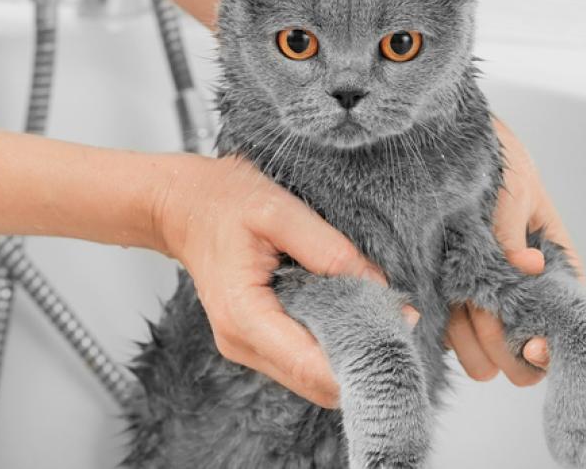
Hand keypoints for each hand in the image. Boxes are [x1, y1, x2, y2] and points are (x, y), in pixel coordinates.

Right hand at [152, 154, 409, 408]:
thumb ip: (328, 249)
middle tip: (402, 322)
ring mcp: (247, 347)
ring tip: (383, 316)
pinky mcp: (257, 340)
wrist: (183, 205)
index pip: (311, 367)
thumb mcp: (278, 210)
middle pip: (315, 382)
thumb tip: (377, 286)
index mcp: (244, 316)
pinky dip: (332, 345)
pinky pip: (302, 359)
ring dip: (349, 355)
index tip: (400, 333)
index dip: (359, 361)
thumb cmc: (223, 201)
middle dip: (362, 361)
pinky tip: (355, 316)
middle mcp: (242, 343)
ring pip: (311, 377)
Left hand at [445, 118, 582, 385]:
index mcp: (552, 263)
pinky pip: (446, 339)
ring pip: (483, 359)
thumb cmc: (492, 158)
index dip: (550, 342)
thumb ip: (511, 233)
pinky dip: (440, 330)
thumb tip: (528, 266)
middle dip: (504, 346)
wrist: (442, 142)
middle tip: (481, 310)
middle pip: (522, 355)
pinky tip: (432, 297)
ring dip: (470, 341)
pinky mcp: (443, 299)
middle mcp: (520, 291)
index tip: (531, 344)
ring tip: (454, 299)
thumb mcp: (510, 188)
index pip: (564, 320)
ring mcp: (481, 299)